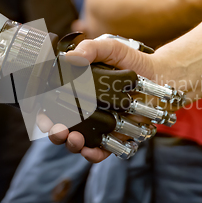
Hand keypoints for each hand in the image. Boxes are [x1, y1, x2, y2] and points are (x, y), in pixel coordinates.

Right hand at [42, 38, 171, 162]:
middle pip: (61, 127)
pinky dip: (94, 154)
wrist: (160, 76)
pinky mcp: (114, 136)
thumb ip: (91, 48)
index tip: (42, 116)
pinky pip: (101, 150)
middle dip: (55, 133)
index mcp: (76, 91)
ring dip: (72, 144)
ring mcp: (98, 125)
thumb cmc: (131, 61)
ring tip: (74, 139)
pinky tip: (90, 150)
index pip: (52, 105)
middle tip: (57, 130)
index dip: (44, 113)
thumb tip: (71, 58)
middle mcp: (84, 111)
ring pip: (78, 141)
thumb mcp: (110, 48)